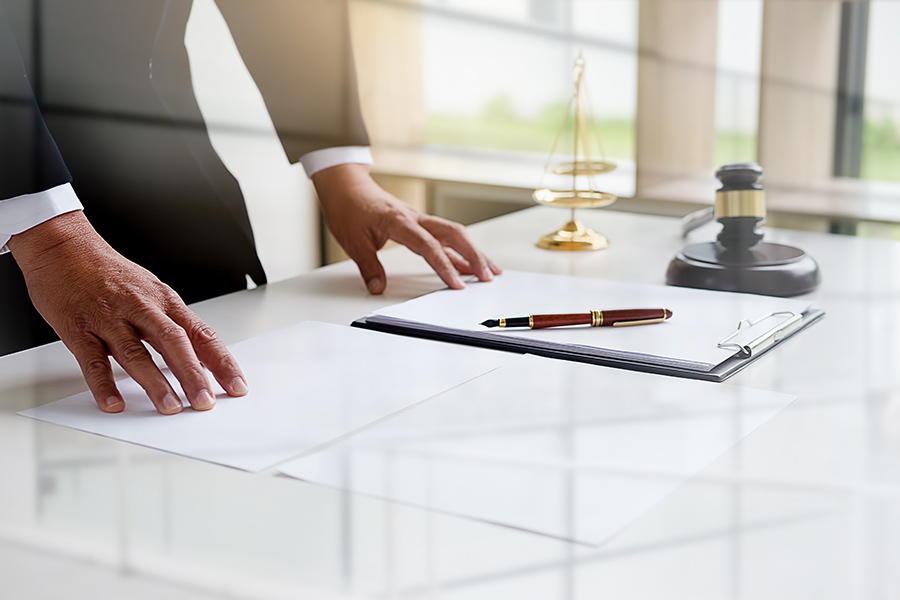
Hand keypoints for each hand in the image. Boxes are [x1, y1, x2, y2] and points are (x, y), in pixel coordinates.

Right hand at [8, 211, 247, 414]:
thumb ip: (171, 324)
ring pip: (137, 353)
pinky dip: (104, 384)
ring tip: (170, 407)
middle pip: (175, 343)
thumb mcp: (150, 291)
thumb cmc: (108, 272)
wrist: (62, 246)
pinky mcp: (79, 329)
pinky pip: (93, 361)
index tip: (236, 386)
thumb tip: (198, 357)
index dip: (221, 362)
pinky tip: (114, 403)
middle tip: (205, 402)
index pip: (201, 334)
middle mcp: (142, 308)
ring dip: (155, 383)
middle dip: (193, 375)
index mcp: (164, 301)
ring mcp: (110, 318)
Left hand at [312, 164, 501, 293]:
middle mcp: (416, 218)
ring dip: (473, 252)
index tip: (457, 284)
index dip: (445, 266)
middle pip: (454, 234)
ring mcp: (420, 220)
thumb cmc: (349, 208)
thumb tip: (378, 288)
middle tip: (487, 277)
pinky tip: (469, 263)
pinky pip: (445, 236)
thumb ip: (369, 267)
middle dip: (474, 256)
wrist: (346, 185)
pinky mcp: (419, 223)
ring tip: (490, 271)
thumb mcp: (352, 242)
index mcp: (400, 222)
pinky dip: (460, 250)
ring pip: (454, 234)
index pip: (429, 246)